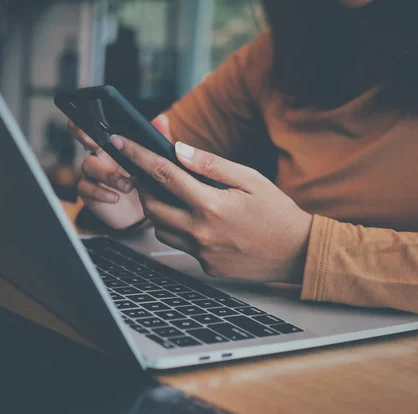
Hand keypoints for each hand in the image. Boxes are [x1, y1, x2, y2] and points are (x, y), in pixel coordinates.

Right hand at [69, 115, 172, 228]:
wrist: (140, 212)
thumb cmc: (146, 182)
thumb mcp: (155, 161)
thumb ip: (157, 140)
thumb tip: (162, 120)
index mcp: (115, 144)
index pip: (99, 126)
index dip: (91, 120)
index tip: (94, 123)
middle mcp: (101, 155)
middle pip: (84, 138)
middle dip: (85, 136)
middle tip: (95, 144)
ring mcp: (93, 173)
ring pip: (88, 164)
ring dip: (108, 174)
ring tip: (128, 185)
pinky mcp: (89, 191)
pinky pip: (85, 187)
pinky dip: (100, 192)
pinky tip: (115, 197)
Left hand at [109, 135, 313, 283]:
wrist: (297, 252)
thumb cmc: (277, 213)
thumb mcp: (249, 179)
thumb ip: (210, 164)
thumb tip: (178, 150)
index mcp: (210, 205)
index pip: (163, 174)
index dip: (138, 156)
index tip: (121, 143)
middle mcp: (200, 232)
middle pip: (152, 206)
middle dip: (143, 187)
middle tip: (147, 174)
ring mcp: (201, 253)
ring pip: (161, 229)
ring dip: (159, 210)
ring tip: (173, 196)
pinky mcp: (206, 266)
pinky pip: (181, 245)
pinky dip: (180, 229)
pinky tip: (197, 220)